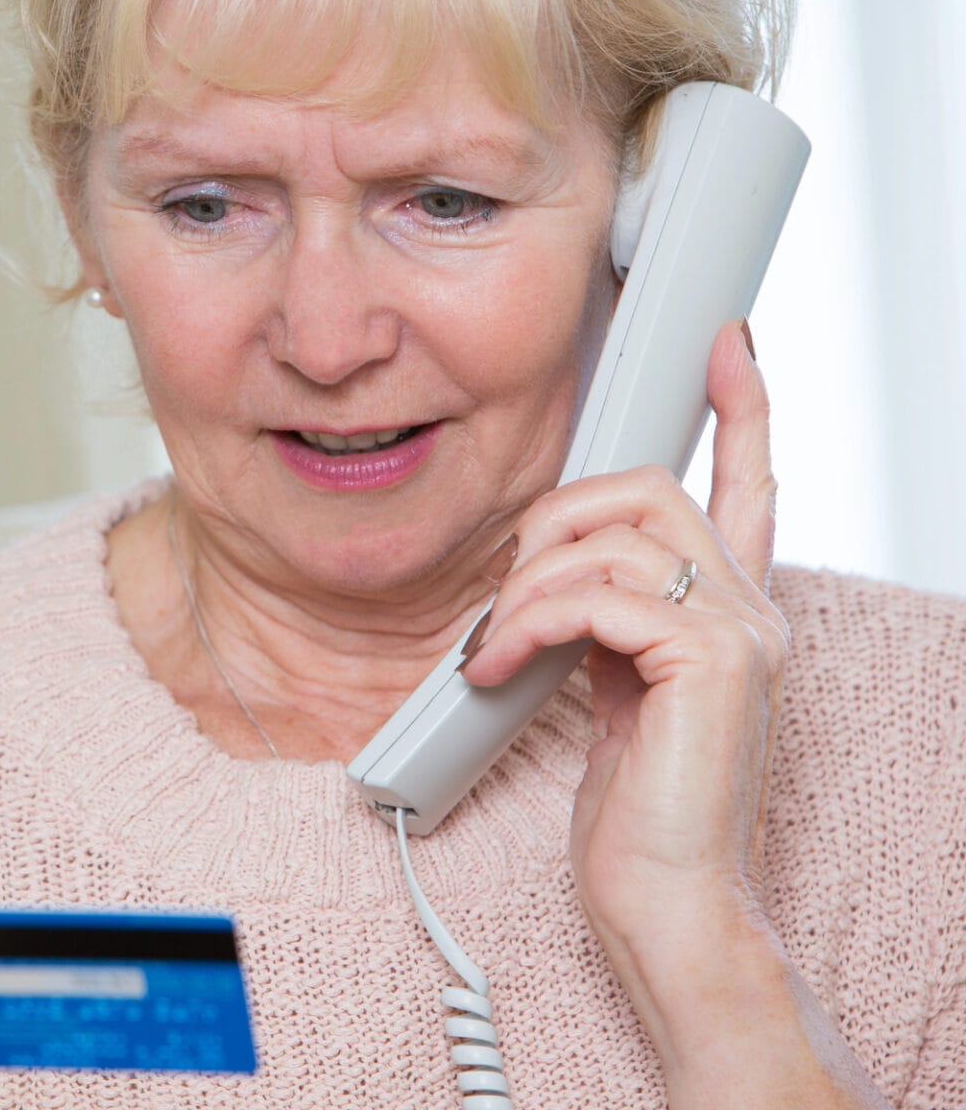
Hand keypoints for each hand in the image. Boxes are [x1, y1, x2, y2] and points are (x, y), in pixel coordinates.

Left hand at [458, 320, 788, 955]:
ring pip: (611, 537)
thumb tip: (557, 569)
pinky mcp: (707, 662)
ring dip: (526, 588)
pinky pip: (594, 595)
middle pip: (648, 487)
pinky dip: (526, 624)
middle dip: (554, 520)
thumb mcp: (615, 691)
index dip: (742, 409)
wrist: (666, 900)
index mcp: (731, 611)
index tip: (727, 345)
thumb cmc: (635, 812)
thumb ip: (609, 622)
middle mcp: (751, 610)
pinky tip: (499, 668)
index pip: (750, 487)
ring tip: (495, 648)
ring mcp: (739, 633)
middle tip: (510, 593)